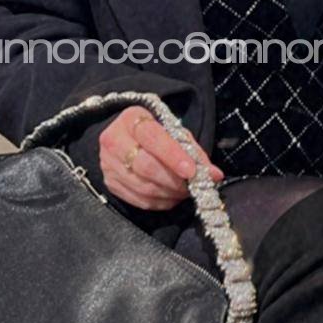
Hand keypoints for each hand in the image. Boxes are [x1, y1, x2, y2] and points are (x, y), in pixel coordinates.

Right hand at [99, 105, 223, 210]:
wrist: (124, 137)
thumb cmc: (154, 133)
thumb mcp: (172, 131)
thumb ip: (192, 150)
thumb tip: (214, 175)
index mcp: (132, 120)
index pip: (153, 139)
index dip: (173, 157)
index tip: (192, 171)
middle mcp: (114, 141)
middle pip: (146, 166)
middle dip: (174, 180)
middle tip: (192, 186)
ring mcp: (109, 164)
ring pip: (143, 186)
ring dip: (169, 194)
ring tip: (185, 192)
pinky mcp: (110, 183)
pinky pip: (138, 200)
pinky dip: (160, 202)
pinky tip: (171, 197)